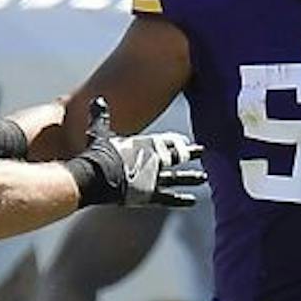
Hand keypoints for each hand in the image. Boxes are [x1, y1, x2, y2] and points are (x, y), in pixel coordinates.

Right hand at [70, 96, 205, 207]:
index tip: (184, 140)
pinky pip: (169, 198)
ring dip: (191, 177)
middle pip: (177, 155)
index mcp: (145, 144)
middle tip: (202, 152)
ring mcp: (153, 178)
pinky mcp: (149, 195)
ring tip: (204, 178)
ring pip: (177, 177)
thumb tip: (97, 99)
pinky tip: (193, 201)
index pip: (165, 140)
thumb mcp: (99, 132)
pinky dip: (181, 200)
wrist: (96, 175)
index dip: (175, 141)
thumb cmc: (97, 154)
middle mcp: (154, 160)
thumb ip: (101, 117)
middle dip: (190, 153)